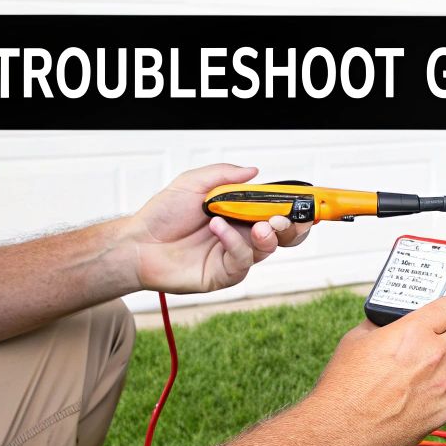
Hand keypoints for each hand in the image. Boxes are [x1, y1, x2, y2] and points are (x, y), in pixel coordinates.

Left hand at [118, 164, 312, 293]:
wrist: (137, 243)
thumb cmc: (162, 215)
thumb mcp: (192, 183)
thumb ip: (224, 175)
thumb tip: (255, 171)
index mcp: (242, 212)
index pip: (279, 210)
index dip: (297, 207)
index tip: (308, 201)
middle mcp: (244, 235)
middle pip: (285, 235)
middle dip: (294, 225)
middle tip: (284, 217)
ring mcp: (235, 256)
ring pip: (268, 248)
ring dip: (268, 234)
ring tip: (257, 224)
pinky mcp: (224, 274)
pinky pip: (242, 261)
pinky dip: (235, 242)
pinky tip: (219, 228)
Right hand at [300, 296, 445, 445]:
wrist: (338, 431)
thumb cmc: (342, 387)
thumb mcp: (355, 340)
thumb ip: (381, 326)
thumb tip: (392, 322)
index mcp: (414, 332)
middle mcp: (434, 356)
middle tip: (445, 340)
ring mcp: (441, 387)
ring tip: (436, 371)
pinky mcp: (441, 414)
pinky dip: (445, 398)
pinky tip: (425, 398)